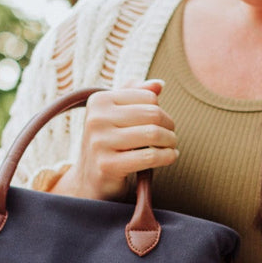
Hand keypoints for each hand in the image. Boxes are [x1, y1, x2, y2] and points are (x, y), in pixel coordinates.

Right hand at [53, 80, 176, 200]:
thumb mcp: (118, 114)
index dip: (161, 110)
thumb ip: (137, 94)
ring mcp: (99, 143)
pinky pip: (149, 156)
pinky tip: (170, 157)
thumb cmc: (110, 142)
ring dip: (170, 141)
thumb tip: (159, 84)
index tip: (162, 123)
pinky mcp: (107, 165)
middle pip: (153, 114)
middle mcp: (96, 119)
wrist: (89, 179)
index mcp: (99, 100)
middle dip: (169, 126)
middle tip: (171, 136)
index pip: (148, 97)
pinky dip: (167, 156)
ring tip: (171, 147)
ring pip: (153, 134)